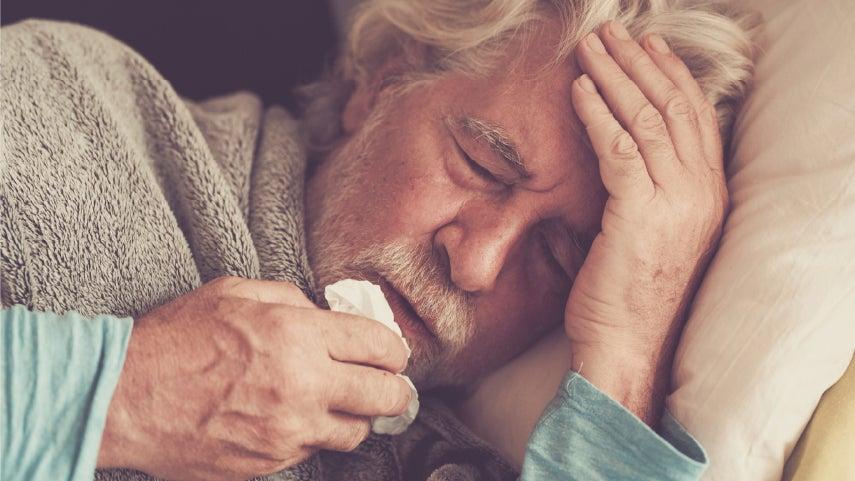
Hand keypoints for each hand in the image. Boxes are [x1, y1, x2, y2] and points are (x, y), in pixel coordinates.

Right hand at [97, 276, 411, 480]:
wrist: (124, 397)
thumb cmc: (176, 339)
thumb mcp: (235, 293)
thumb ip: (290, 299)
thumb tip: (324, 313)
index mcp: (298, 334)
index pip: (379, 346)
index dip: (395, 350)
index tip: (393, 354)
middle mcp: (303, 384)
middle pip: (384, 396)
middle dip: (394, 390)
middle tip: (390, 386)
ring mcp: (288, 429)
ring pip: (356, 432)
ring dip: (357, 417)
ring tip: (343, 405)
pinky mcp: (270, 461)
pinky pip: (314, 450)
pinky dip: (315, 435)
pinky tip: (297, 419)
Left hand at [565, 22, 727, 423]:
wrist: (626, 348)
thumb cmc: (627, 297)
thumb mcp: (649, 235)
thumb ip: (648, 191)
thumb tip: (622, 153)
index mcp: (708, 196)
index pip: (697, 119)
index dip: (672, 76)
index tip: (649, 47)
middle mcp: (702, 194)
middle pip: (676, 108)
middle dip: (642, 63)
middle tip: (615, 32)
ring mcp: (677, 203)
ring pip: (650, 119)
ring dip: (617, 76)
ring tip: (592, 47)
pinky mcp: (642, 213)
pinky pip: (620, 148)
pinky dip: (598, 114)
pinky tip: (580, 89)